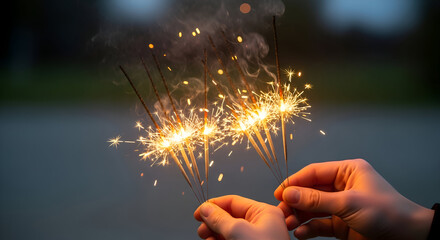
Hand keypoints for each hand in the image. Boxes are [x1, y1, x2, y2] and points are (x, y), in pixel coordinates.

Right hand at [194, 195, 289, 239]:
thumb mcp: (238, 231)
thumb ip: (219, 218)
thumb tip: (206, 209)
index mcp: (265, 214)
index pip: (235, 202)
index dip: (214, 205)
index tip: (199, 212)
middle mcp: (262, 226)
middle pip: (230, 217)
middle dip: (213, 222)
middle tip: (202, 229)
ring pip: (230, 232)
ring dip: (215, 234)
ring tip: (206, 238)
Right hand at [274, 159, 433, 239]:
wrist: (408, 238)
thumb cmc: (388, 213)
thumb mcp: (348, 203)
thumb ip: (317, 199)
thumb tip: (290, 193)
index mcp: (347, 172)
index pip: (314, 172)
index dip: (295, 182)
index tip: (279, 192)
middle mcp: (342, 187)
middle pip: (310, 191)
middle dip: (295, 201)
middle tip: (281, 209)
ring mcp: (341, 206)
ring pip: (313, 208)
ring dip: (299, 216)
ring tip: (287, 223)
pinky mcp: (341, 224)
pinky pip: (320, 224)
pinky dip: (309, 229)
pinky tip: (300, 233)